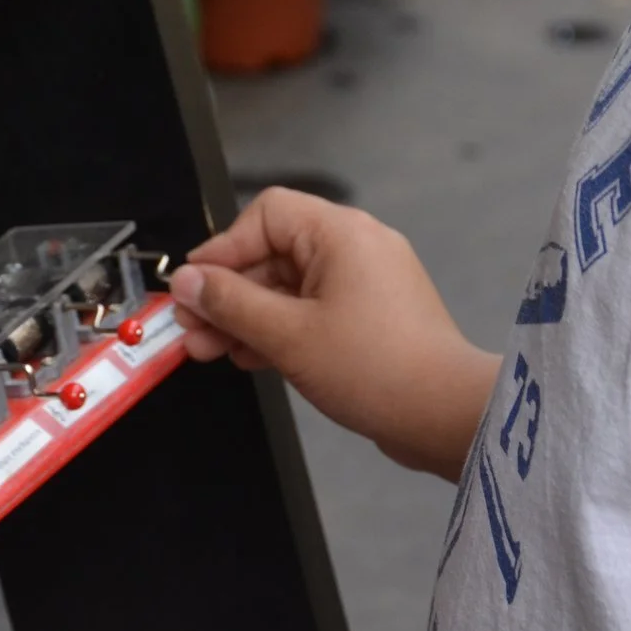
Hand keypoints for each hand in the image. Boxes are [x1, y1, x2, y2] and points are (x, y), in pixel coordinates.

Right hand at [169, 187, 498, 477]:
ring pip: (291, 287)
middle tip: (190, 330)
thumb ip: (231, 304)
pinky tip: (249, 358)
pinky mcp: (372, 317)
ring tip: (209, 352)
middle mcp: (356, 246)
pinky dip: (280, 329)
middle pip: (275, 252)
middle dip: (228, 293)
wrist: (445, 414)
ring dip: (248, 316)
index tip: (189, 287)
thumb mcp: (287, 335)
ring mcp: (367, 282)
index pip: (266, 216)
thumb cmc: (370, 367)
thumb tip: (185, 281)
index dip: (222, 249)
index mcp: (341, 233)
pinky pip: (313, 310)